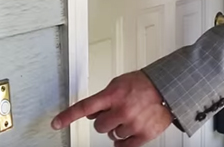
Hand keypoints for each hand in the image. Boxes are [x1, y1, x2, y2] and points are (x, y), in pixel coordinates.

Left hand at [51, 71, 172, 146]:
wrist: (167, 88)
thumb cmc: (144, 84)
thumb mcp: (119, 83)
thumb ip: (103, 97)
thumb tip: (90, 111)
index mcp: (114, 95)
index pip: (85, 107)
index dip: (68, 116)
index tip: (56, 123)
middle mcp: (122, 110)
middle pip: (98, 126)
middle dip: (105, 121)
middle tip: (116, 113)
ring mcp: (133, 124)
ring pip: (112, 135)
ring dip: (118, 128)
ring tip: (130, 117)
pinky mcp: (144, 134)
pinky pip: (124, 146)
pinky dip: (124, 141)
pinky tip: (129, 131)